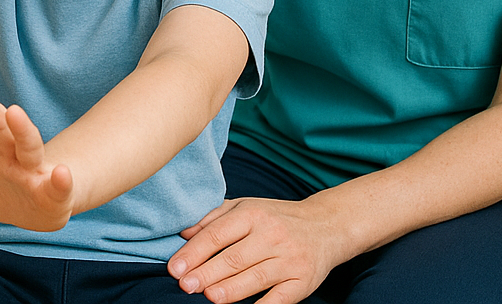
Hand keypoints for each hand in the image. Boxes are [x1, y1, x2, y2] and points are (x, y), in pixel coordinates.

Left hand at [168, 196, 346, 303]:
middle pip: (234, 258)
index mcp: (253, 214)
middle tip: (185, 285)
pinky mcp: (303, 280)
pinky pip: (280, 298)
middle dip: (206, 273)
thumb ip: (214, 217)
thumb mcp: (245, 206)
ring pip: (254, 277)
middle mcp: (272, 235)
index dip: (194, 252)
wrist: (325, 226)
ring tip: (208, 296)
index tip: (175, 268)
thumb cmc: (276, 217)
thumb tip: (184, 233)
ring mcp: (289, 259)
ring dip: (229, 290)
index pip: (217, 234)